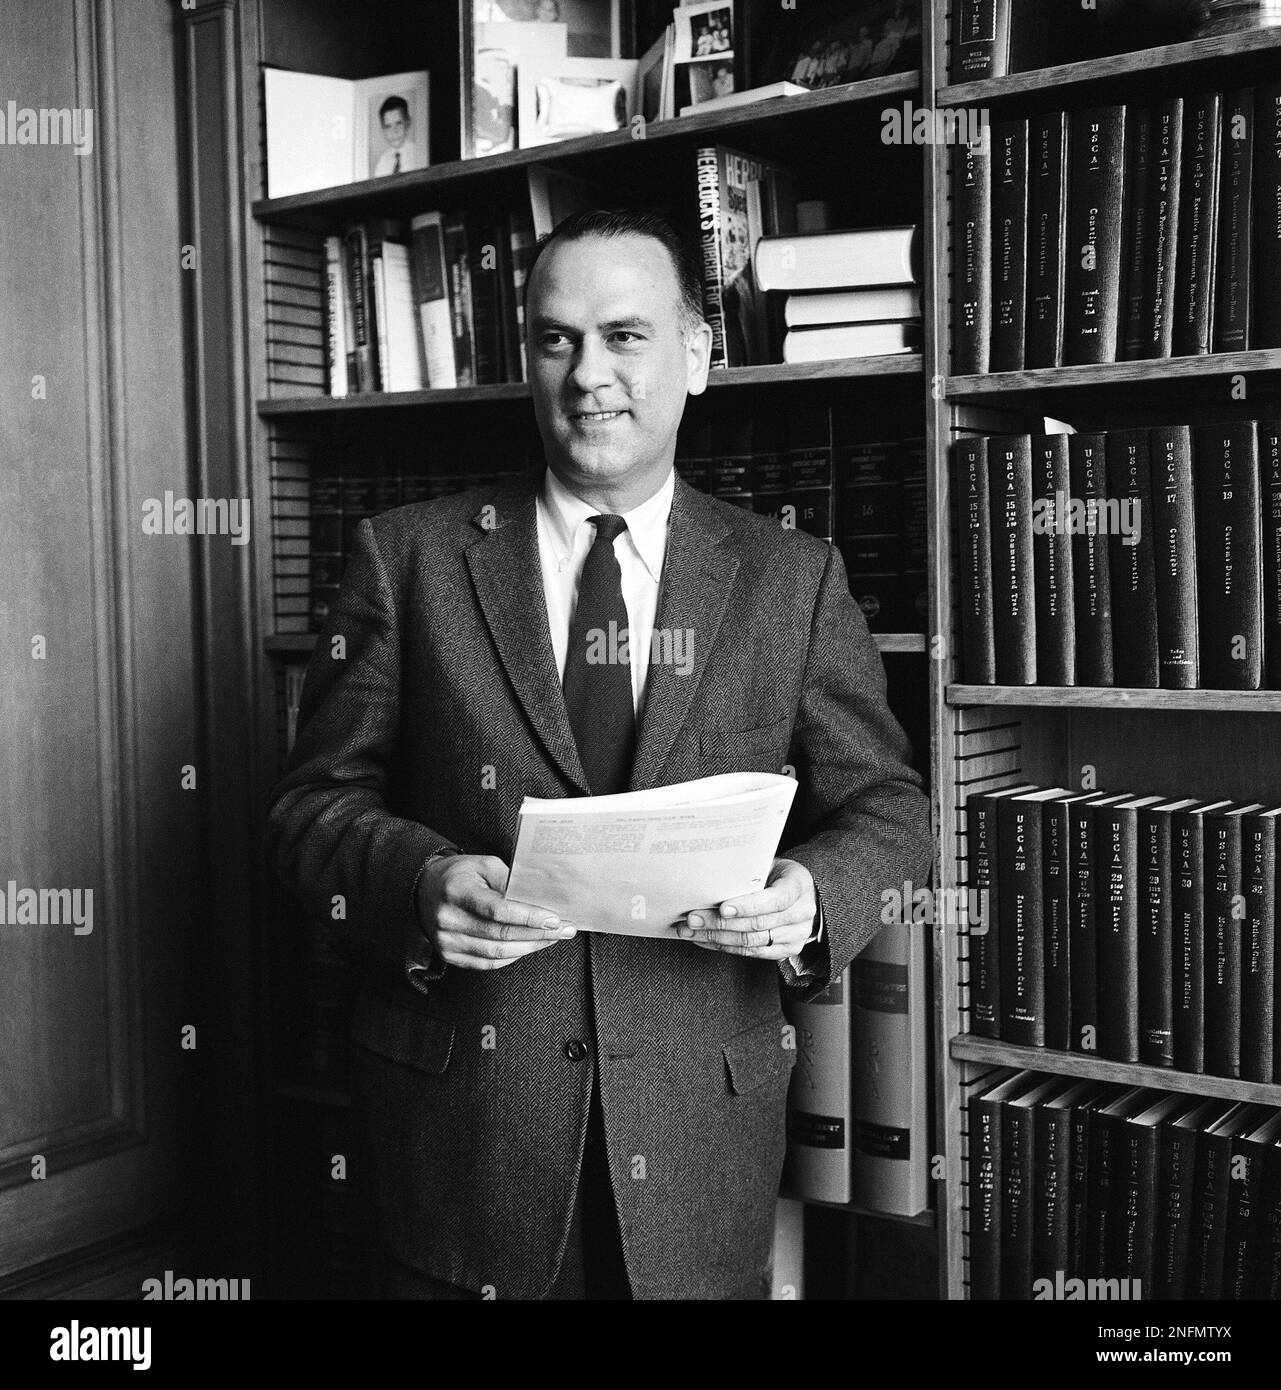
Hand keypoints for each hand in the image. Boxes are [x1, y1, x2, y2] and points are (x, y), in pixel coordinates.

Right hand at [415, 854, 576, 970]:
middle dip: (538, 933)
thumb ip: (508, 880)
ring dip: (530, 947)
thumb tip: (537, 899)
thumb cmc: (458, 875)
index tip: (554, 919)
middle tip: (564, 929)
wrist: (423, 890)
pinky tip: (528, 946)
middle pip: (501, 934)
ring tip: (551, 938)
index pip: (498, 910)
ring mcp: (448, 941)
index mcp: (457, 892)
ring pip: (497, 952)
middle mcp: (449, 919)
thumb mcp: (483, 864)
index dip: (529, 917)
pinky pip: (488, 962)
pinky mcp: (450, 955)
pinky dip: (513, 956)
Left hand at [677, 858, 816, 960]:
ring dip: (717, 937)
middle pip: (757, 924)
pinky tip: (705, 940)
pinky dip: (725, 947)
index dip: (748, 906)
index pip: (775, 899)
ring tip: (691, 931)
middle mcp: (801, 913)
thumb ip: (749, 873)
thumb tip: (711, 880)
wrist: (803, 894)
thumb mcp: (769, 865)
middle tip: (693, 919)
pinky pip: (752, 953)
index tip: (722, 908)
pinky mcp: (786, 950)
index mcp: (798, 886)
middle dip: (720, 923)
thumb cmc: (778, 875)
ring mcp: (796, 935)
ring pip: (751, 942)